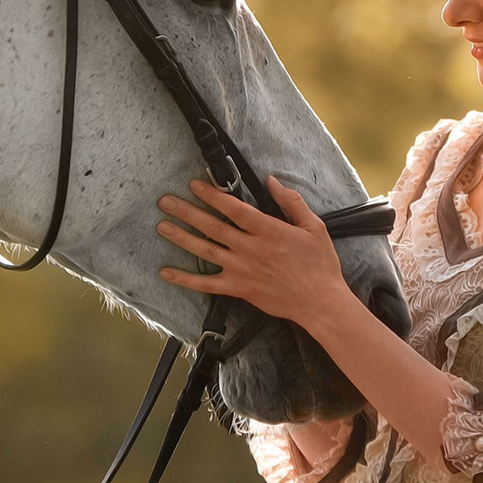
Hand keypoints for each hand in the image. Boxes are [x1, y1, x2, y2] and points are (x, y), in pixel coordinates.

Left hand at [156, 175, 351, 329]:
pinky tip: (166, 273)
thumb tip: (272, 180)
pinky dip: (185, 279)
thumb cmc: (320, 264)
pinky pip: (207, 284)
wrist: (320, 302)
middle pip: (213, 227)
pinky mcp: (239, 289)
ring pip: (206, 251)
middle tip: (165, 201)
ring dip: (182, 238)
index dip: (212, 195)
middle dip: (187, 212)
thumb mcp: (313, 227)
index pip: (234, 209)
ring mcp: (242, 270)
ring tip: (162, 226)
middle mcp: (251, 249)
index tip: (195, 184)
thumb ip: (291, 202)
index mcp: (269, 231)